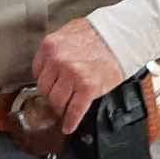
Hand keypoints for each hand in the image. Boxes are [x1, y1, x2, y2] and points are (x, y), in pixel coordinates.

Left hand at [32, 18, 127, 133]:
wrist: (122, 36)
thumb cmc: (98, 33)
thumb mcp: (68, 33)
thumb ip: (56, 49)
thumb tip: (50, 64)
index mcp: (50, 46)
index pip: (37, 72)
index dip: (45, 81)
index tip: (49, 86)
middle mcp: (58, 61)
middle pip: (45, 89)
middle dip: (51, 96)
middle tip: (57, 99)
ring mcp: (72, 75)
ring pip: (57, 101)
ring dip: (60, 109)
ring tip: (64, 110)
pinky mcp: (88, 88)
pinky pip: (74, 110)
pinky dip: (71, 121)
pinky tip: (68, 125)